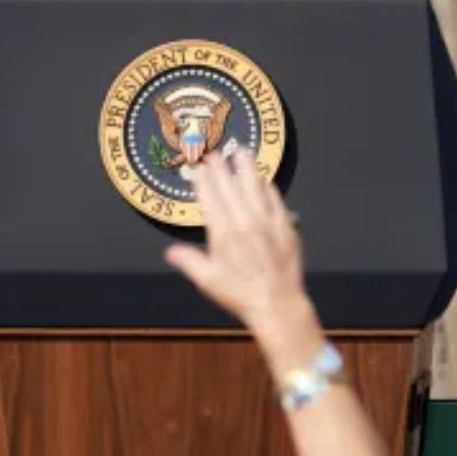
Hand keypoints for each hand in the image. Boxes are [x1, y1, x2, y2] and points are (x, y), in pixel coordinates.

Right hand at [163, 152, 307, 332]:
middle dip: (221, 167)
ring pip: (255, 187)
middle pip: (231, 186)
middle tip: (215, 152)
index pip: (211, 197)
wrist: (277, 304)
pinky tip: (264, 180)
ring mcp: (267, 222)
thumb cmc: (240, 294)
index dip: (204, 179)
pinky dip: (268, 187)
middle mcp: (245, 222)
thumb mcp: (208, 281)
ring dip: (246, 168)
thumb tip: (170, 252)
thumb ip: (189, 261)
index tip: (199, 166)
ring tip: (241, 151)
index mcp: (224, 233)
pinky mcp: (285, 227)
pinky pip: (275, 200)